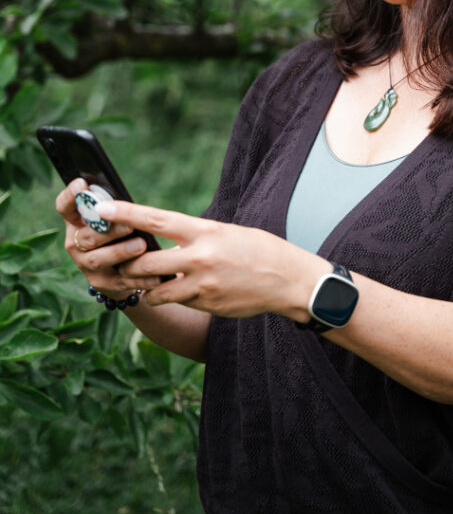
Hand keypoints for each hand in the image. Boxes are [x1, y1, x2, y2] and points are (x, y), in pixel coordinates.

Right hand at [56, 179, 149, 298]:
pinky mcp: (102, 284)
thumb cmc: (121, 231)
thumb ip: (116, 207)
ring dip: (120, 252)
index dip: (70, 195)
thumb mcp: (115, 216)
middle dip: (108, 230)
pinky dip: (138, 278)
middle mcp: (76, 244)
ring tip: (141, 245)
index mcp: (77, 221)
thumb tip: (125, 200)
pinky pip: (120, 281)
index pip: (65, 206)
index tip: (82, 183)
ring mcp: (86, 265)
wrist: (124, 268)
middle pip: (85, 237)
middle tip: (129, 225)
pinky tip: (155, 274)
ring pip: (98, 259)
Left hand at [98, 200, 326, 318]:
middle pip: (144, 263)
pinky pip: (178, 303)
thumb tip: (164, 237)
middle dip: (128, 265)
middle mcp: (200, 257)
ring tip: (150, 282)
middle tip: (123, 263)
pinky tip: (185, 291)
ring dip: (147, 288)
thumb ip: (194, 236)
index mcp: (204, 231)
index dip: (126, 214)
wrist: (287, 280)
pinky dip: (174, 298)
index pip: (156, 220)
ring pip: (155, 291)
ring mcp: (202, 285)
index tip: (102, 209)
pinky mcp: (206, 305)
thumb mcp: (225, 231)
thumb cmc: (257, 249)